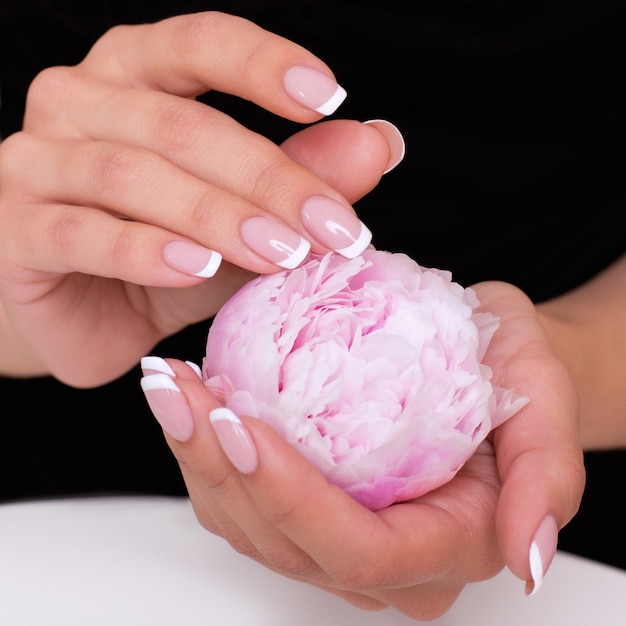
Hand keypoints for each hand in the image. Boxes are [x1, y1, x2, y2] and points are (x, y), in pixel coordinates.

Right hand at [0, 12, 397, 384]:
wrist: (80, 312)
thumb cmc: (163, 254)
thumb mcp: (240, 215)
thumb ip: (299, 175)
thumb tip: (377, 143)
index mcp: (134, 77)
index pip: (199, 44)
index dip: (262, 65)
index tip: (329, 97)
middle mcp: (78, 102)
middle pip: (179, 123)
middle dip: (266, 177)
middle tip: (331, 227)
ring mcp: (35, 162)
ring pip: (132, 175)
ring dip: (217, 216)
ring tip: (280, 254)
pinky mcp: (15, 230)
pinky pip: (84, 232)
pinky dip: (147, 251)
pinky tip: (198, 268)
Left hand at [139, 284, 583, 619]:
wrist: (491, 366)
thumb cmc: (515, 376)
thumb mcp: (544, 398)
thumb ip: (546, 479)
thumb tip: (529, 560)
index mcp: (444, 544)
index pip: (353, 546)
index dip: (287, 495)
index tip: (237, 420)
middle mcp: (386, 559)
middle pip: (283, 543)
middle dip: (218, 467)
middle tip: (176, 390)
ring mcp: (340, 536)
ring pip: (249, 526)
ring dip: (197, 457)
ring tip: (169, 387)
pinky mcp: (311, 505)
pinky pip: (243, 495)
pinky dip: (207, 448)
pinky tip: (191, 397)